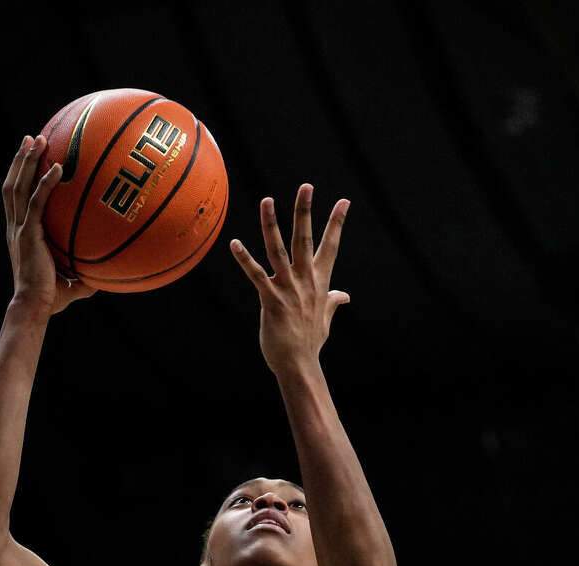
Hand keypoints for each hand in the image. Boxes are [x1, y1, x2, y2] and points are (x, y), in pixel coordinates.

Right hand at [3, 135, 95, 316]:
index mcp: (20, 234)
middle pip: (13, 184)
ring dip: (27, 161)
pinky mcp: (28, 233)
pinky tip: (57, 168)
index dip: (19, 177)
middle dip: (20, 160)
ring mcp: (20, 228)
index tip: (28, 159)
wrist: (35, 306)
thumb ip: (85, 277)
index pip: (16, 199)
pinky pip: (36, 201)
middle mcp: (16, 227)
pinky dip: (45, 182)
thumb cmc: (50, 299)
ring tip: (36, 140)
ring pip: (18, 186)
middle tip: (30, 138)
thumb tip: (106, 279)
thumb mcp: (70, 283)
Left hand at [229, 184, 349, 373]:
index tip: (344, 201)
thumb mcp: (326, 318)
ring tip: (267, 200)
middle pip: (305, 239)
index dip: (337, 223)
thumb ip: (333, 301)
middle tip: (306, 186)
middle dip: (305, 212)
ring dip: (271, 225)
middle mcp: (305, 282)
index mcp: (318, 282)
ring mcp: (288, 290)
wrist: (300, 365)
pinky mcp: (272, 301)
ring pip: (279, 250)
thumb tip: (344, 295)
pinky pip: (256, 276)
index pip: (330, 247)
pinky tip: (234, 243)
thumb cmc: (310, 342)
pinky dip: (245, 260)